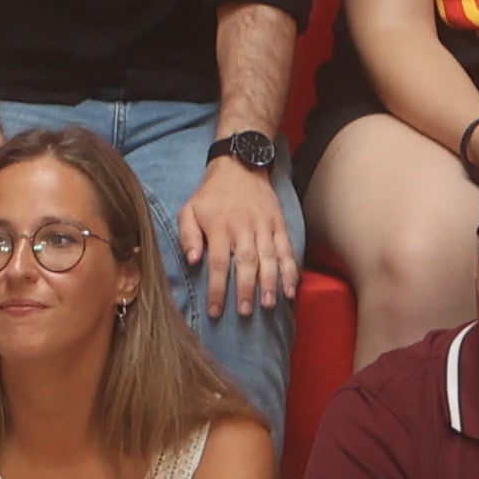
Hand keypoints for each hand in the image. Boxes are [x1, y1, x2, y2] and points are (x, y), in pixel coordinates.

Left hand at [172, 156, 296, 313]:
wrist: (239, 165)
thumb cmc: (210, 194)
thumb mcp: (189, 209)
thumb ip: (187, 235)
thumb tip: (192, 261)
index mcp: (219, 227)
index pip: (218, 263)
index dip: (217, 289)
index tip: (215, 311)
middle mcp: (243, 228)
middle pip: (246, 263)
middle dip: (246, 290)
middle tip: (244, 312)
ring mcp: (264, 226)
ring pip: (270, 258)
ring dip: (270, 283)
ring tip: (269, 305)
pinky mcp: (278, 225)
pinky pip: (286, 249)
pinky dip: (290, 270)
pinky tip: (291, 289)